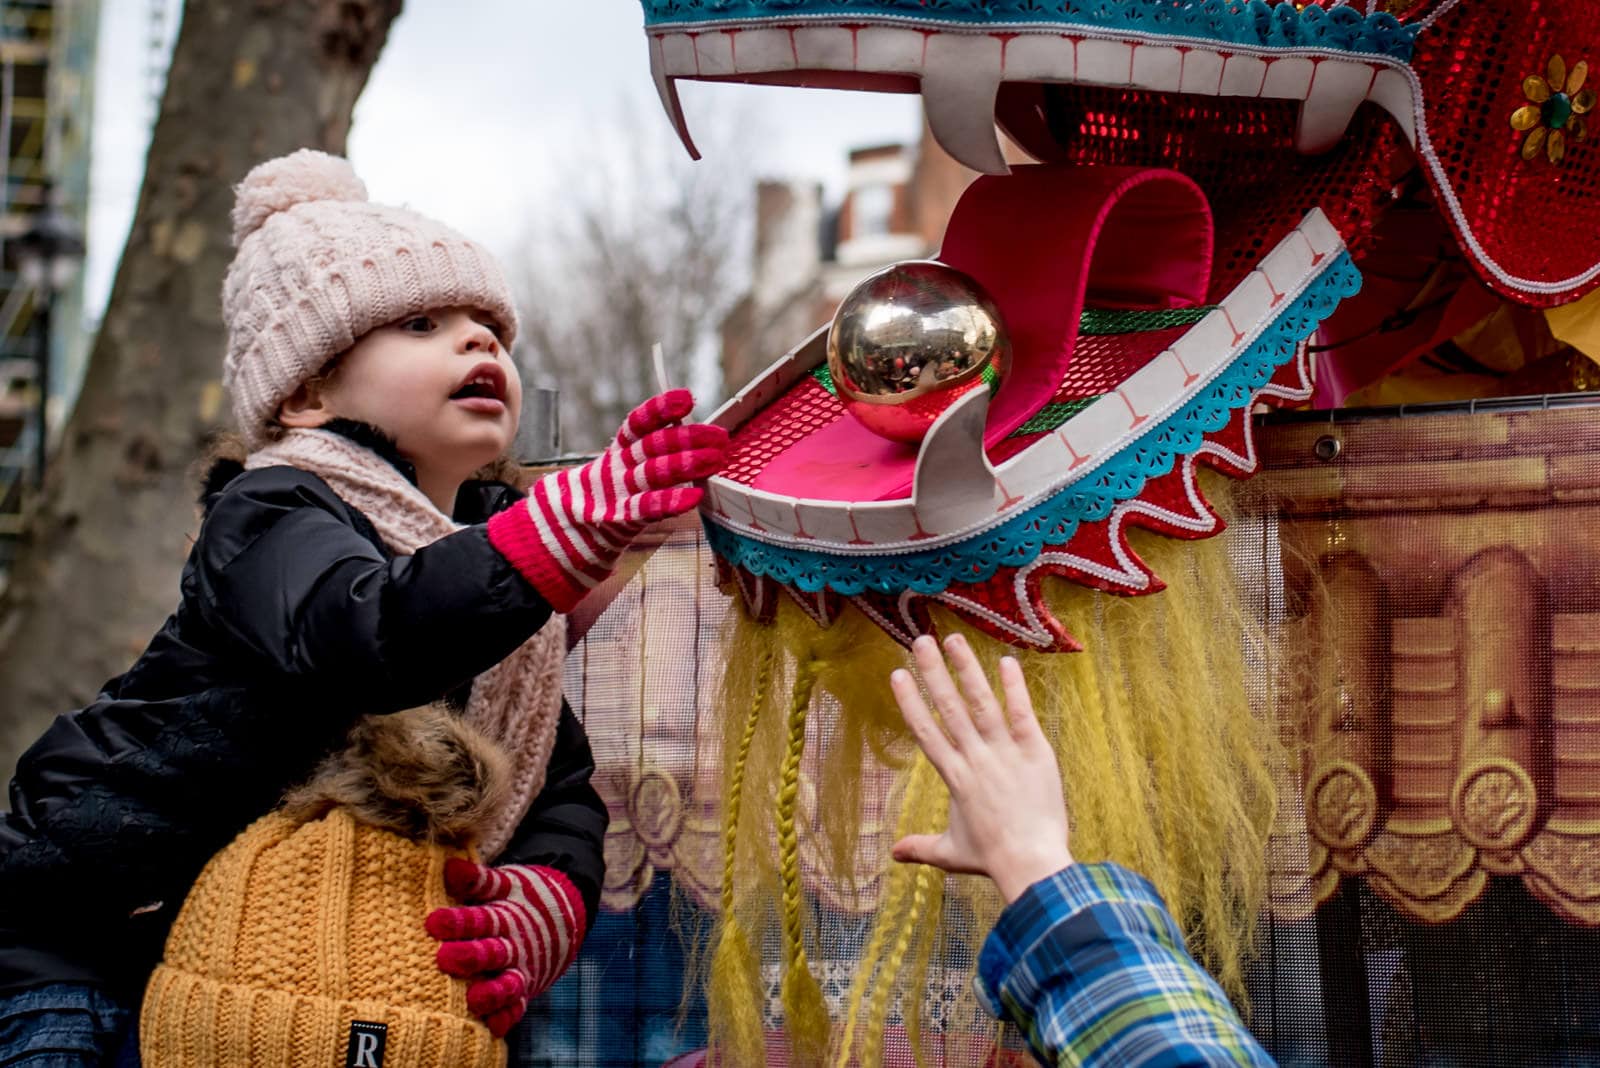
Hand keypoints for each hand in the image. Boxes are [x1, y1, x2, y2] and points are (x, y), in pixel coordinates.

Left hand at [425, 858, 586, 1037]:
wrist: (565, 918)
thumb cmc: (522, 899)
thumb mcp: (505, 884)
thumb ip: (478, 880)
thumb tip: (449, 867)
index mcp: (505, 916)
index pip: (481, 919)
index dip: (459, 921)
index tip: (434, 922)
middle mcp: (515, 945)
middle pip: (492, 952)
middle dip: (471, 956)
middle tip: (445, 958)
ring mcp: (522, 970)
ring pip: (507, 983)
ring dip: (492, 992)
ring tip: (473, 998)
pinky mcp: (525, 991)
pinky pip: (517, 1007)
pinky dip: (507, 1017)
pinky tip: (493, 1026)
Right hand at [499, 388, 727, 612]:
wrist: (571, 530)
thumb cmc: (614, 494)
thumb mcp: (629, 466)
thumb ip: (658, 451)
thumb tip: (700, 434)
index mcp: (620, 448)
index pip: (638, 423)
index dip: (660, 409)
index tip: (686, 397)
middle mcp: (619, 465)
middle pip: (653, 445)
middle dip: (688, 438)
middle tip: (720, 436)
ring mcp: (618, 491)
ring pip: (653, 473)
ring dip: (685, 464)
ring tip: (715, 458)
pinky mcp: (621, 519)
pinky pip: (647, 508)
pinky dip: (670, 502)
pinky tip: (694, 496)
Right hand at [890, 634, 1073, 903]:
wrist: (1032, 863)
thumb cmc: (992, 859)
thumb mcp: (951, 853)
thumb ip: (922, 847)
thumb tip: (894, 854)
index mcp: (954, 777)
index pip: (926, 731)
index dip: (910, 701)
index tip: (897, 675)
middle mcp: (975, 758)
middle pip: (949, 708)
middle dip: (933, 673)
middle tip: (920, 641)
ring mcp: (1005, 752)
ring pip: (981, 703)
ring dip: (967, 669)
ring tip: (954, 639)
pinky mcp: (1034, 752)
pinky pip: (1022, 713)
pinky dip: (1014, 688)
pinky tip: (1007, 661)